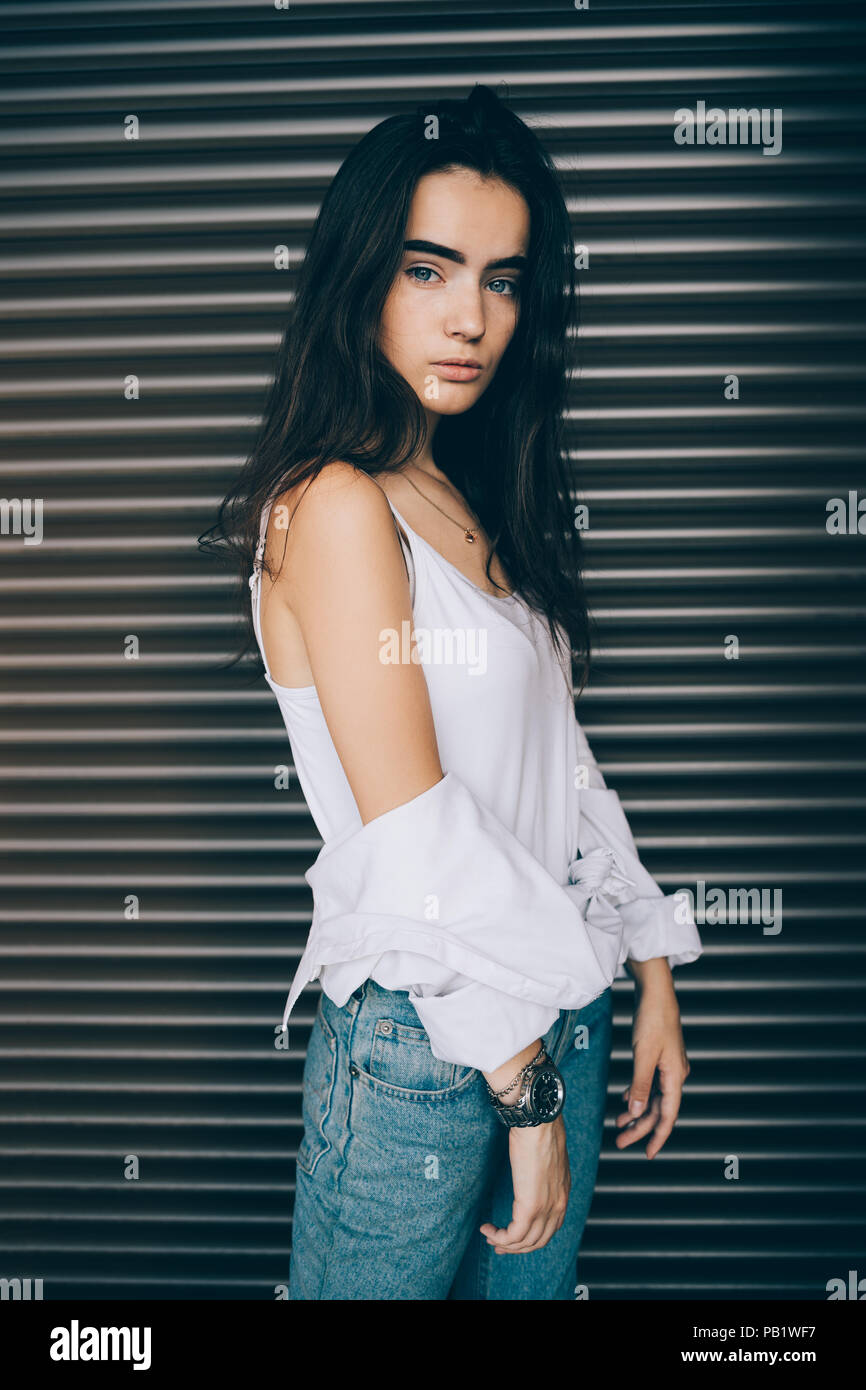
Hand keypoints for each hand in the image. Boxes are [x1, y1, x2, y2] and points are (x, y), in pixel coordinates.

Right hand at [480, 1116, 569, 1253]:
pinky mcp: (530, 1208)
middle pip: (539, 1241)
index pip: (550, 1228)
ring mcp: (546, 1208)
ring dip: (505, 1243)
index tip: (514, 1237)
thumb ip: (542, 1172)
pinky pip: (513, 1235)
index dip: (531, 1237)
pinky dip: (499, 1237)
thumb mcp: (546, 1157)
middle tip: (497, 1245)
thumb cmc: (539, 1132)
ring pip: (525, 1242)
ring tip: (489, 1236)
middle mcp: (558, 1205)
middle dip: (517, 1247)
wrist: (538, 1124)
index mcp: (562, 1194)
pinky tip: (487, 1228)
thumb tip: (530, 1174)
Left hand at [615, 960, 690, 1159]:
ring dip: (637, 1111)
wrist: (656, 992)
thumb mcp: (643, 1056)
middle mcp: (675, 1074)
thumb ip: (641, 1086)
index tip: (649, 1154)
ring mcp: (668, 1065)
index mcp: (675, 1076)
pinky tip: (626, 1100)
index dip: (658, 1136)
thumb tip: (638, 1112)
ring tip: (619, 1125)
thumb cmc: (653, 1019)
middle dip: (640, 1127)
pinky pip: (650, 1083)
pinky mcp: (659, 1057)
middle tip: (621, 1141)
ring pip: (653, 1097)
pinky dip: (638, 1094)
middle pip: (658, 1109)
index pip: (668, 1115)